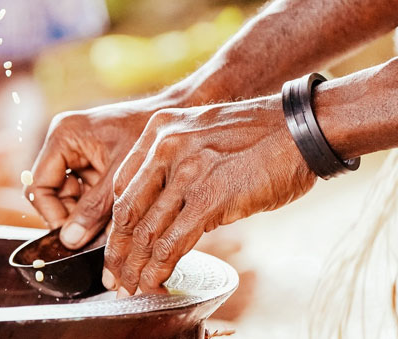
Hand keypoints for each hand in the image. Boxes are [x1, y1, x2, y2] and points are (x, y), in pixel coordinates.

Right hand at [28, 97, 165, 248]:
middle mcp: (65, 143)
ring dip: (88, 217)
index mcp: (63, 137)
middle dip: (74, 218)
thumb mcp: (120, 179)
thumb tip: (69, 240)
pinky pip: (87, 193)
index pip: (38, 186)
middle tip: (96, 239)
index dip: (53, 215)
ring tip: (112, 231)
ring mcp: (79, 153)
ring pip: (71, 197)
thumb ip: (94, 210)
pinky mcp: (94, 162)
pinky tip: (117, 219)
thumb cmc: (150, 136)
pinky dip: (100, 209)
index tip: (73, 238)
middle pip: (54, 194)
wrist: (180, 117)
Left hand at [104, 96, 314, 295]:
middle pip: (127, 210)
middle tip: (114, 276)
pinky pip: (172, 241)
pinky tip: (155, 283)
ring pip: (146, 230)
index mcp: (159, 130)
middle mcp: (164, 148)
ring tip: (131, 288)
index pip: (122, 184)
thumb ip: (178, 163)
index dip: (116, 222)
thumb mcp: (202, 133)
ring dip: (135, 266)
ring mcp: (185, 173)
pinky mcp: (210, 198)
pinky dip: (159, 268)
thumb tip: (167, 208)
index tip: (116, 245)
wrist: (301, 127)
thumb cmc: (261, 136)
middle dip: (117, 250)